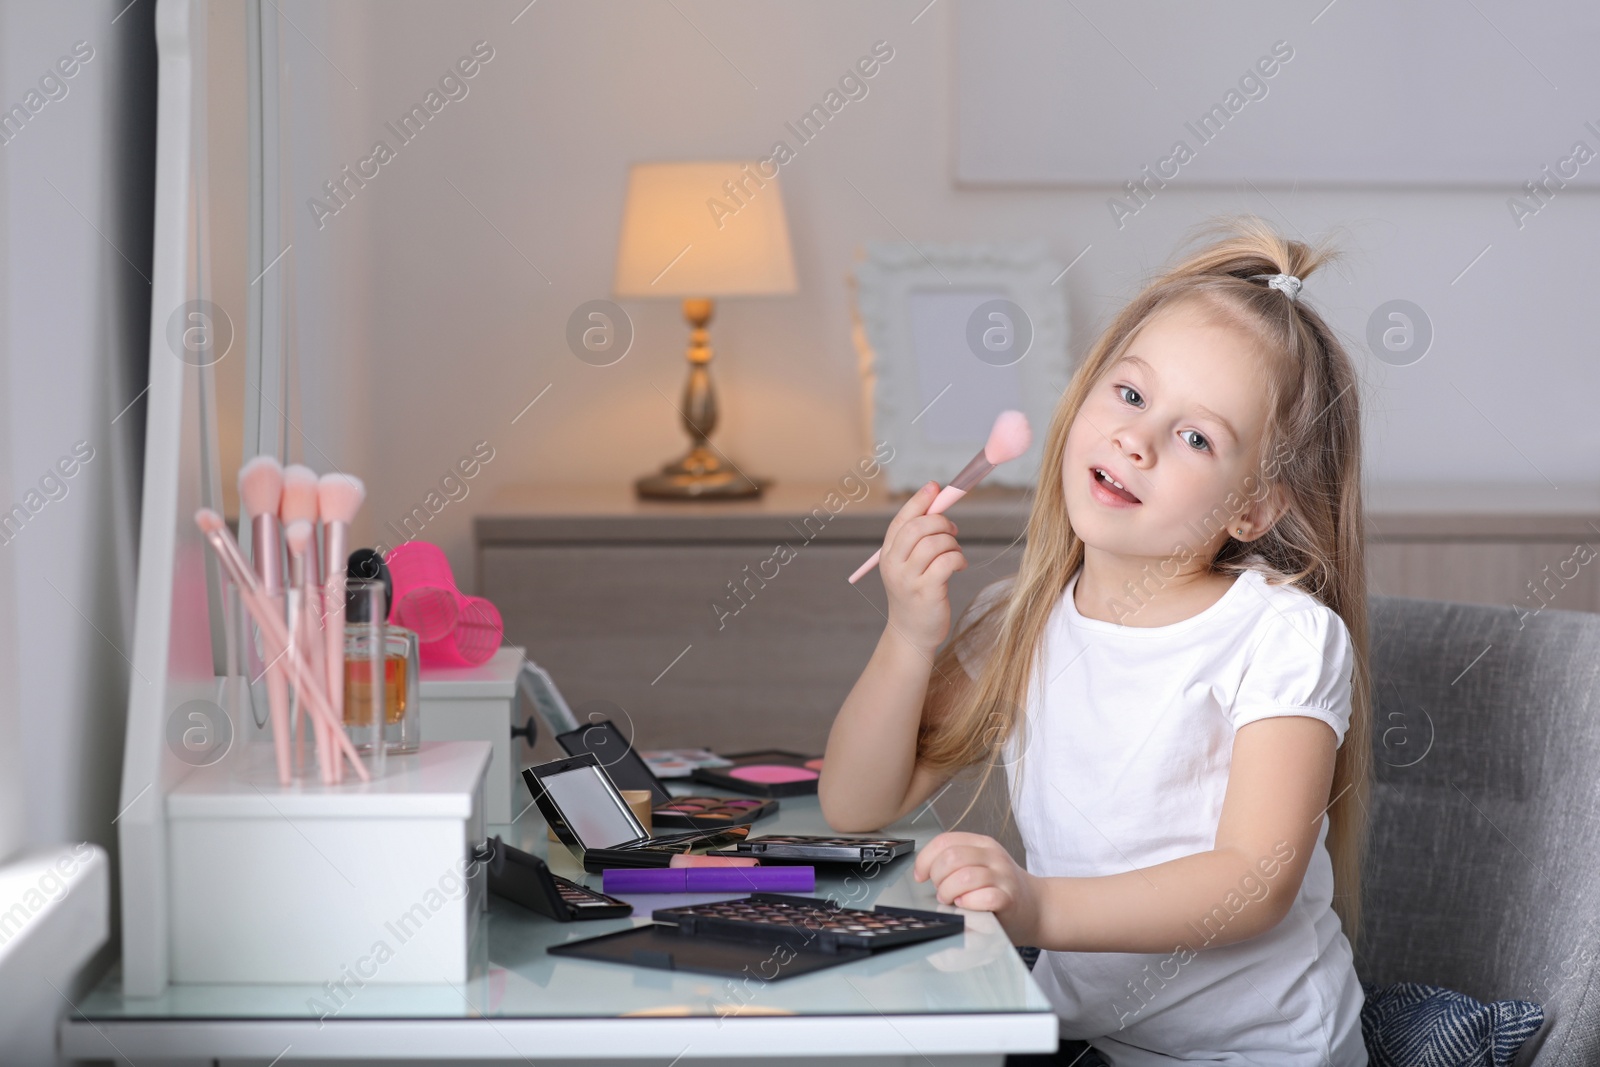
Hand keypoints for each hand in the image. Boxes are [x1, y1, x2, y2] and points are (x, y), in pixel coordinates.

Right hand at [880, 482, 966, 656]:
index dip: (919, 500)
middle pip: (919, 527)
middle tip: (953, 530)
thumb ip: (917, 539)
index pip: (901, 520)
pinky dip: (959, 559)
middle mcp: (894, 565)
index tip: (935, 487)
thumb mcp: (909, 565)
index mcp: (888, 555)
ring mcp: (909, 580)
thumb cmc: (916, 593)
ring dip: (953, 543)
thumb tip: (936, 502)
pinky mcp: (927, 592)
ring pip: (935, 543)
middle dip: (941, 522)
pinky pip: (948, 562)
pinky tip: (959, 566)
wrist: (912, 634)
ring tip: (955, 553)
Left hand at [913, 831, 1040, 942]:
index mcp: (982, 844)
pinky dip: (969, 903)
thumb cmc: (1002, 889)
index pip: (944, 841)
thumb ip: (956, 862)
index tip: (921, 876)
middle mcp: (993, 856)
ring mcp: (1003, 876)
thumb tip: (924, 871)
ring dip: (949, 892)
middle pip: (951, 858)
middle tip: (941, 891)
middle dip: (938, 878)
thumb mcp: (980, 865)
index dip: (925, 859)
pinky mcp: (1009, 898)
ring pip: (963, 877)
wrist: (1037, 907)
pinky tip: (967, 906)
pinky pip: (983, 897)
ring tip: (951, 901)